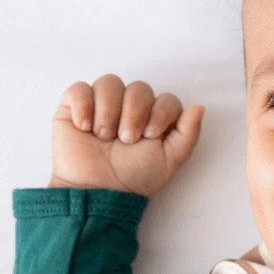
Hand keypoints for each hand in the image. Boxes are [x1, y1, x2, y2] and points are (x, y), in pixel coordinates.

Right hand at [49, 74, 204, 195]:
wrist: (97, 191)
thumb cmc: (134, 178)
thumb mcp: (169, 161)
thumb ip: (188, 134)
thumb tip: (199, 107)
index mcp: (155, 119)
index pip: (166, 98)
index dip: (160, 113)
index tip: (149, 137)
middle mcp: (130, 108)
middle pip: (139, 87)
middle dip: (134, 113)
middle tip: (126, 140)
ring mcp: (102, 105)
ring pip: (110, 82)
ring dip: (109, 110)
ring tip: (103, 137)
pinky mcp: (74, 107)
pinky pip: (79, 88)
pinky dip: (83, 106)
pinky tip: (84, 128)